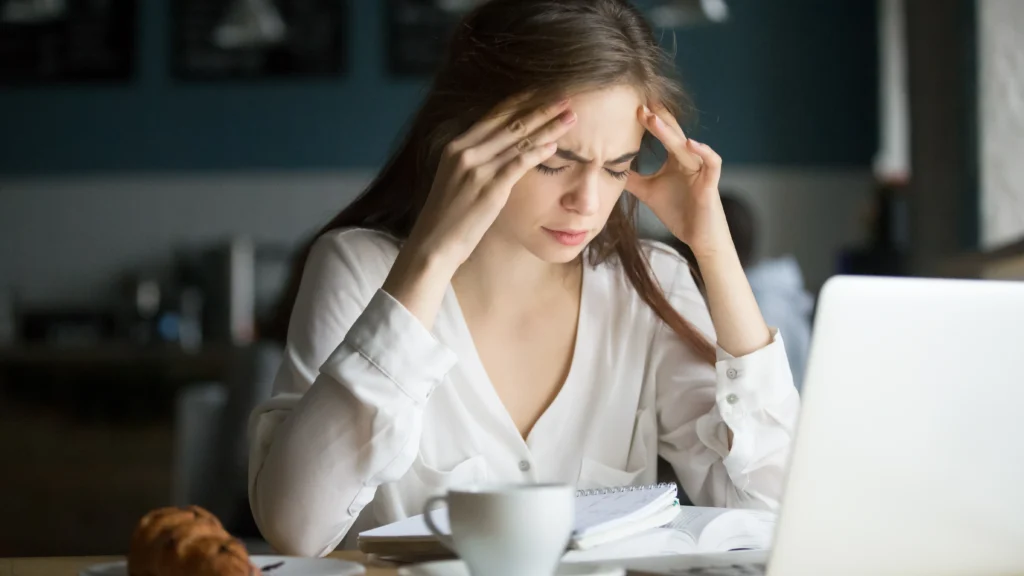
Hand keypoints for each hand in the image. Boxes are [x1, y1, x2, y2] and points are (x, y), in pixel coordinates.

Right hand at [383, 97, 576, 326]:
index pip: (494, 115)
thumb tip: (497, 152)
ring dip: (548, 127)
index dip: (522, 102)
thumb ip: (473, 162)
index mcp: (456, 146)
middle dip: (541, 108)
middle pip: (511, 122)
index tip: (544, 92)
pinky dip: (538, 152)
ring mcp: (477, 169)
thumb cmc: (447, 217)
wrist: (433, 244)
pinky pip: (519, 164)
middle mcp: (465, 152)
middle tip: (566, 98)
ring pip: (519, 140)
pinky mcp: (489, 188)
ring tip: (571, 117)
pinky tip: (556, 146)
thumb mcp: (455, 180)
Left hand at [626, 103, 730, 259]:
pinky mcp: (710, 183)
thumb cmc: (678, 211)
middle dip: (656, 118)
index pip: (662, 133)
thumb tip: (607, 167)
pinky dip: (703, 151)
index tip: (631, 107)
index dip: (649, 120)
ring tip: (653, 118)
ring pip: (686, 145)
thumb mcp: (648, 192)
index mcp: (675, 158)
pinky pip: (712, 162)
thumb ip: (631, 179)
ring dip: (670, 131)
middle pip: (672, 133)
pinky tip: (690, 143)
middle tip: (638, 104)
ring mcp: (701, 169)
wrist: (698, 237)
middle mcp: (689, 158)